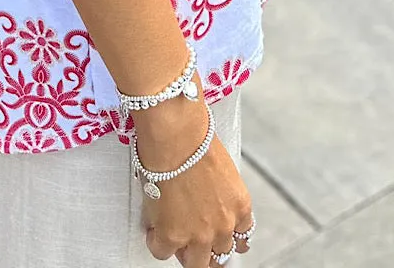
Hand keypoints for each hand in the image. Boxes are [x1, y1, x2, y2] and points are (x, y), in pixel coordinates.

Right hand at [136, 104, 255, 267]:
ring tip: (173, 240)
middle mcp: (224, 225)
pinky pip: (162, 252)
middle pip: (220, 256)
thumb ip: (220, 191)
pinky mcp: (173, 236)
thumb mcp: (223, 168)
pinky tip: (153, 230)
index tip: (219, 237)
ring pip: (195, 263)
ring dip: (184, 252)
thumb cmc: (196, 139)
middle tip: (194, 242)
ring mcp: (199, 235)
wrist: (177, 138)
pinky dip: (156, 242)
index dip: (226, 238)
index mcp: (240, 206)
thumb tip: (206, 194)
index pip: (240, 237)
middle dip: (207, 250)